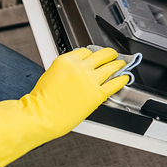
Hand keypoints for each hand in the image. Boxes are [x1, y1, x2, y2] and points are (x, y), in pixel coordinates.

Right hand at [0, 47, 127, 166]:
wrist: (41, 115)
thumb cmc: (40, 101)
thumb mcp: (50, 76)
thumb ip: (65, 72)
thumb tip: (73, 75)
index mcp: (66, 61)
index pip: (84, 51)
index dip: (91, 54)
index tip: (94, 56)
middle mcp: (80, 67)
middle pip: (99, 55)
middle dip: (108, 54)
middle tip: (112, 54)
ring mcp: (89, 80)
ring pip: (109, 67)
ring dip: (118, 64)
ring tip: (122, 63)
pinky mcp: (96, 94)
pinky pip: (114, 84)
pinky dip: (121, 80)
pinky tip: (125, 78)